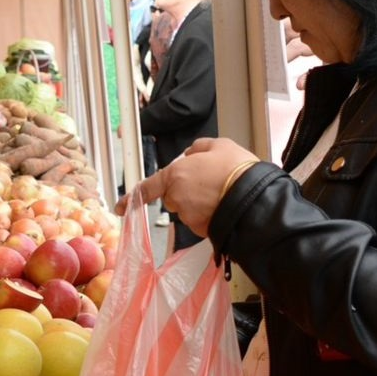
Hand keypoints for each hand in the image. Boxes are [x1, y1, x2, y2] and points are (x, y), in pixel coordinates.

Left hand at [117, 137, 258, 237]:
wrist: (256, 199)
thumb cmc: (238, 170)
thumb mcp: (220, 145)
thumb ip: (199, 148)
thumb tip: (190, 153)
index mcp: (175, 175)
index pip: (148, 188)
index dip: (133, 197)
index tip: (120, 207)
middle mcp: (177, 198)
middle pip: (173, 196)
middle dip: (185, 191)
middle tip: (210, 182)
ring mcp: (188, 216)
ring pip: (188, 209)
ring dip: (199, 203)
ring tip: (222, 193)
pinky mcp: (201, 230)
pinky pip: (200, 221)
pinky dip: (208, 215)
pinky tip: (223, 206)